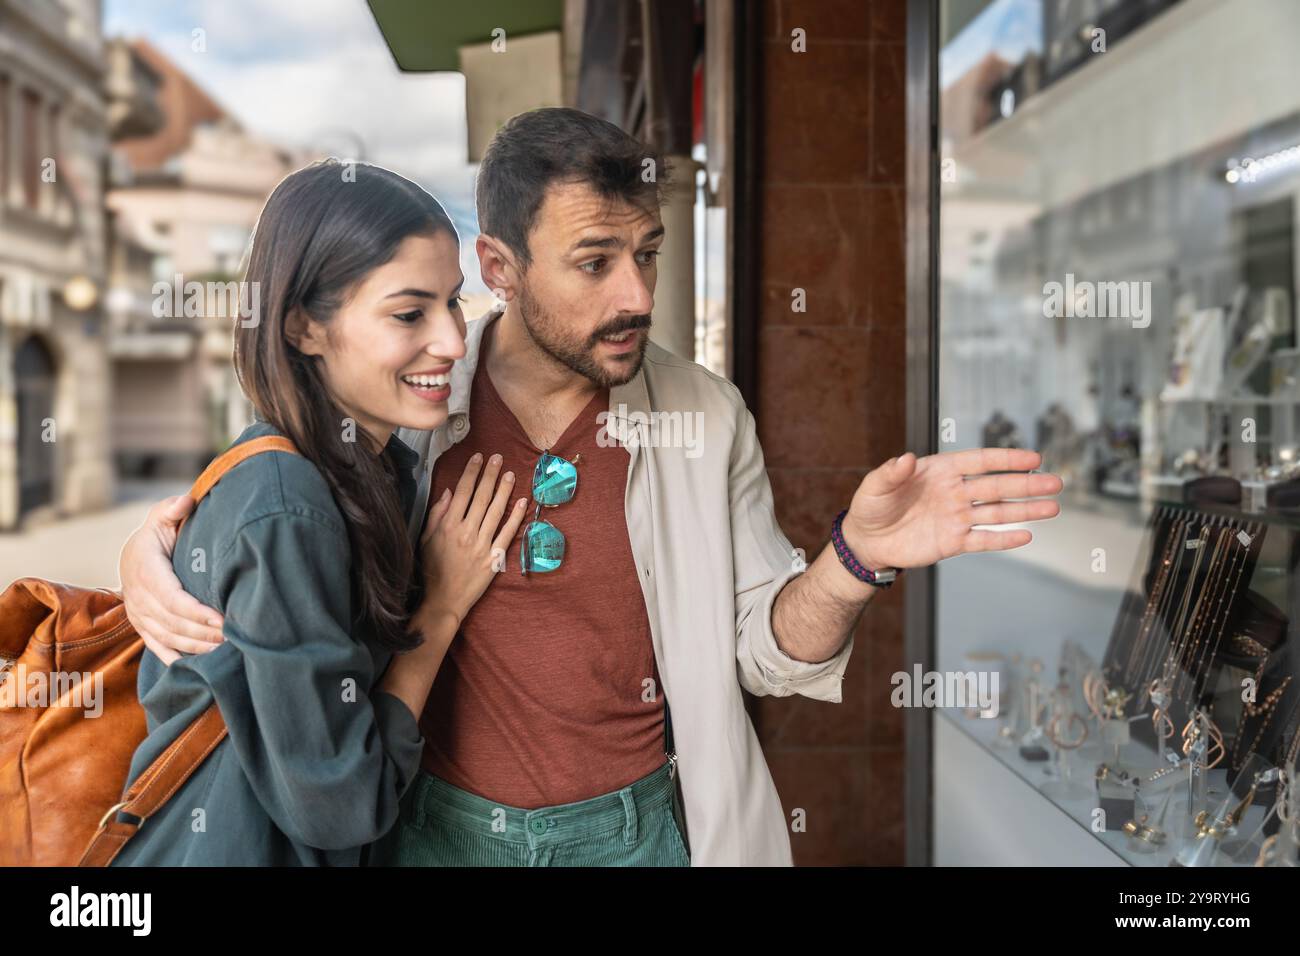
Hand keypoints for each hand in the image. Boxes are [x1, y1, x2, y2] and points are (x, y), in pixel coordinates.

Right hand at [119, 495, 224, 664]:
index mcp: (145, 570)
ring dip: (197, 648)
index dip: (197, 613)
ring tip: (226, 652)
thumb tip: (186, 502)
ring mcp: (138, 615)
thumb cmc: (158, 533)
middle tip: (235, 638)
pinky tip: (200, 671)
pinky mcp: (142, 628)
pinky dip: (178, 660)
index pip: (172, 598)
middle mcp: (138, 596)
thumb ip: (172, 509)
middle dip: (205, 634)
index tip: (223, 620)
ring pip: (168, 638)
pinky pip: (158, 649)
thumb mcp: (161, 516)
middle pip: (173, 623)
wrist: (132, 554)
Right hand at [419, 452, 529, 627]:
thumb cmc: (432, 569)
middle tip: (498, 458)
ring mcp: (482, 545)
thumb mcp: (426, 539)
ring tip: (510, 474)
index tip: (479, 458)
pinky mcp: (494, 557)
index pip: (462, 492)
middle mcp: (466, 532)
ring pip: (496, 511)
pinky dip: (516, 517)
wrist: (444, 599)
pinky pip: (508, 533)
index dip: (472, 473)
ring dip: (504, 490)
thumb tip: (448, 492)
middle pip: (481, 497)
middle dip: (490, 475)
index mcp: (448, 526)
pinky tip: (522, 502)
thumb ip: (437, 514)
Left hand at [840, 448, 1062, 570]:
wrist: (867, 542)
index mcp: (940, 471)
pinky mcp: (954, 542)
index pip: (979, 461)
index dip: (1006, 460)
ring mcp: (957, 517)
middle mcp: (955, 492)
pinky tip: (1025, 535)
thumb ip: (891, 472)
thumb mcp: (874, 486)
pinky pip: (983, 540)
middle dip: (1027, 485)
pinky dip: (1003, 539)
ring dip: (1025, 511)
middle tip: (1056, 483)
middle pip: (997, 487)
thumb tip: (906, 458)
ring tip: (1053, 508)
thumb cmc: (871, 507)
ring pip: (997, 513)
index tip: (1033, 459)